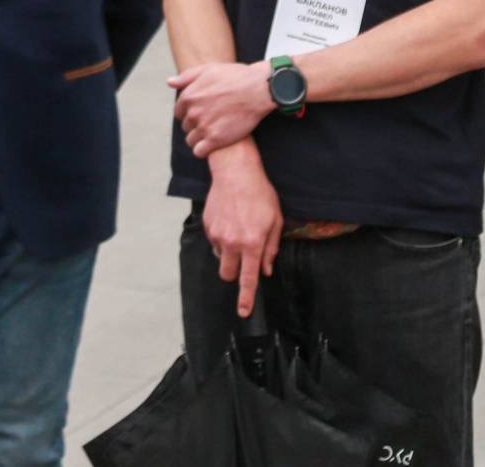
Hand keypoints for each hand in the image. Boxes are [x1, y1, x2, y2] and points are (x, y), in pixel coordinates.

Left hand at [168, 61, 275, 157]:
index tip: (201, 112)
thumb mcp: (208, 70)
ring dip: (199, 138)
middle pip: (186, 126)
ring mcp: (204, 127)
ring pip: (191, 140)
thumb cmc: (235, 76)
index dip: (189, 112)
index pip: (178, 112)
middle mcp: (193, 113)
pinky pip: (199, 152)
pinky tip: (213, 144)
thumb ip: (186, 77)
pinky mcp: (216, 140)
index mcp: (188, 96)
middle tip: (210, 120)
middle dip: (195, 124)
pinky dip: (203, 150)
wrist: (258, 89)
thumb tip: (169, 82)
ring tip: (212, 133)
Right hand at [201, 145, 281, 318]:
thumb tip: (266, 269)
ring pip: (220, 258)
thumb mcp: (275, 220)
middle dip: (235, 273)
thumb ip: (271, 248)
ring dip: (229, 254)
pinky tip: (230, 220)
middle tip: (244, 258)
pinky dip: (222, 239)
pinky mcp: (208, 226)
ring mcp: (218, 235)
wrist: (236, 172)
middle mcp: (232, 242)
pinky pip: (215, 242)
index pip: (248, 279)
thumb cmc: (260, 194)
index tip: (244, 312)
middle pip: (228, 274)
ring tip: (239, 231)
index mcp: (252, 243)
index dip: (246, 298)